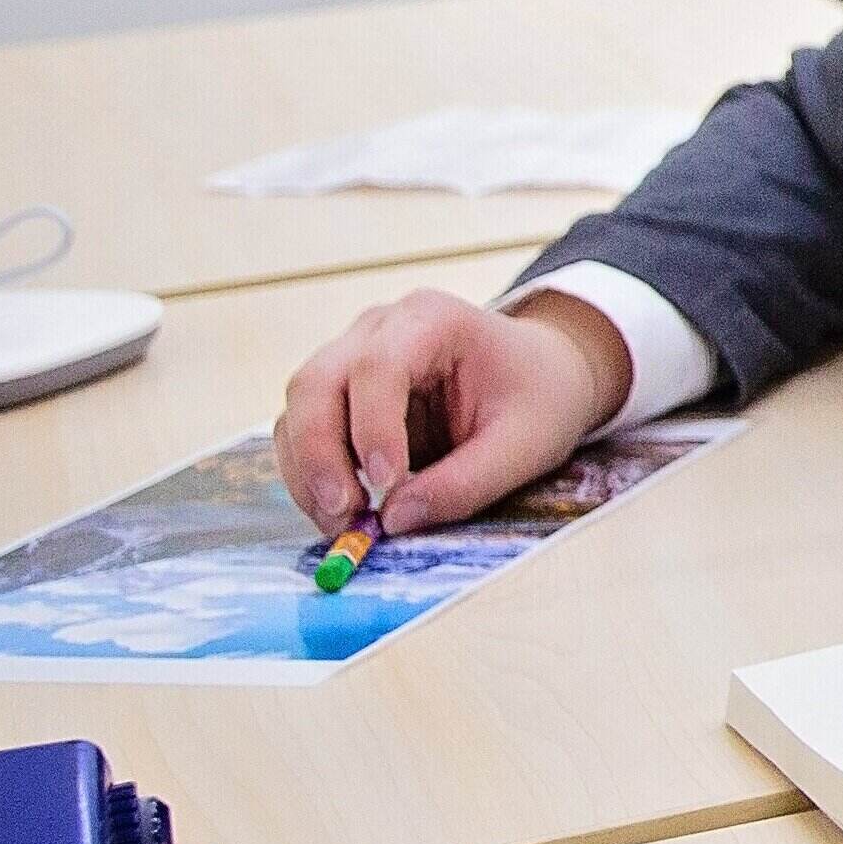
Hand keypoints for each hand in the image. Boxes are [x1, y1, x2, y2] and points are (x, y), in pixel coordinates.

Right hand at [272, 287, 628, 537]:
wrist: (543, 374)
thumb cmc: (539, 396)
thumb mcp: (525, 445)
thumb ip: (465, 483)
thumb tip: (395, 520)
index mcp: (432, 320)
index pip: (377, 367)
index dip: (372, 428)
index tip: (387, 485)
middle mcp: (379, 329)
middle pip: (316, 382)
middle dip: (320, 454)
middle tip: (344, 516)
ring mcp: (352, 356)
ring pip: (299, 409)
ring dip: (308, 472)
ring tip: (343, 524)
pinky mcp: (341, 393)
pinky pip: (303, 431)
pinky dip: (311, 474)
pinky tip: (340, 510)